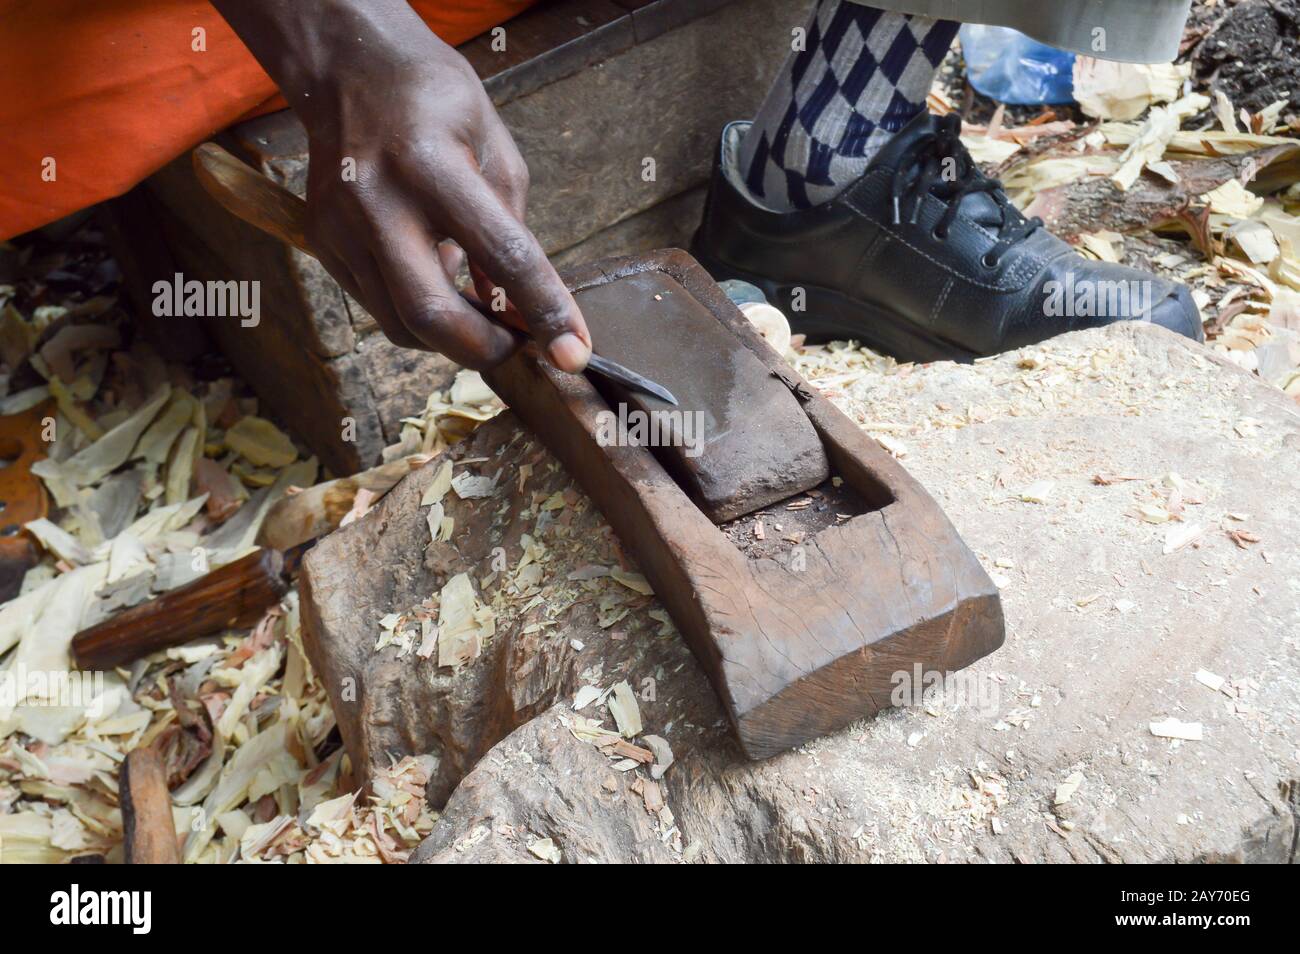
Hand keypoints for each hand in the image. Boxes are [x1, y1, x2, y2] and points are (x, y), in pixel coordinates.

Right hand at [212, 0, 590, 372]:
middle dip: (484, 348)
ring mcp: (340, 227)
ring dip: (451, 337)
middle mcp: (377, 201)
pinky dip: (416, 316)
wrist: (349, 67)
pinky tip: (439, 286)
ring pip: (399, 325)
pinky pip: (377, 308)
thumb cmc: (433, 101)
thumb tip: (522, 308)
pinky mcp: (323, 245)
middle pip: (430, 314)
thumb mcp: (495, 150)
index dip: (544, 309)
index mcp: (431, 165)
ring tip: (481, 315)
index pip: (501, 255)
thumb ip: (512, 230)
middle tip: (517, 346)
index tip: (573, 349)